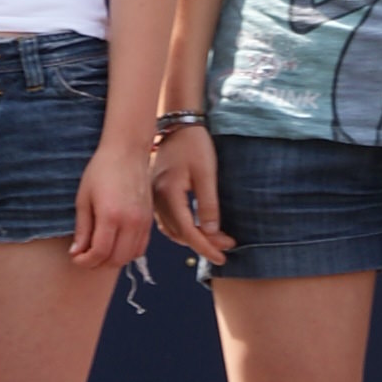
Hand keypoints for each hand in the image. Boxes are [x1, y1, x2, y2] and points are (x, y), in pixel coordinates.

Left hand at [68, 140, 154, 269]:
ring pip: (130, 257)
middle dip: (98, 263)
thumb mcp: (84, 198)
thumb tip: (77, 253)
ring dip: (113, 260)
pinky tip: (115, 245)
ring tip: (98, 251)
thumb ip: (82, 228)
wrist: (127, 152)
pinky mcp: (149, 220)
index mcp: (111, 215)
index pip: (100, 253)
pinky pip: (141, 248)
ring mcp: (143, 222)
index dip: (85, 261)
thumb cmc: (101, 171)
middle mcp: (131, 222)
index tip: (76, 258)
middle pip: (116, 259)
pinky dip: (128, 253)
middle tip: (85, 257)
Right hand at [150, 123, 228, 260]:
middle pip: (179, 233)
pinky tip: (195, 228)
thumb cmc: (194, 145)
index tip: (222, 257)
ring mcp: (154, 196)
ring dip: (192, 238)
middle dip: (204, 243)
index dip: (205, 247)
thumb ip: (208, 204)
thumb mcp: (207, 174)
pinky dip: (181, 229)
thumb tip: (212, 232)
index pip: (188, 231)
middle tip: (227, 245)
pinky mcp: (156, 193)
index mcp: (169, 194)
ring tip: (215, 239)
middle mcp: (157, 199)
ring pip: (171, 229)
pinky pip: (166, 220)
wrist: (178, 125)